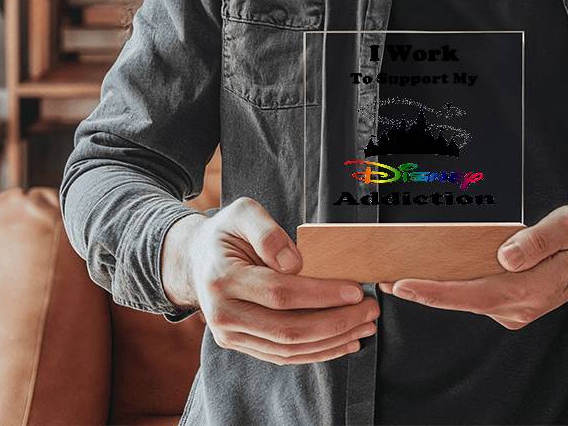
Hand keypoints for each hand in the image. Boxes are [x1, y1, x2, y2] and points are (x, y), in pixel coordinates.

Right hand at [163, 197, 379, 364]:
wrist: (197, 260)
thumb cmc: (227, 232)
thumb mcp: (242, 212)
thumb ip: (267, 231)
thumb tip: (295, 263)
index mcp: (223, 280)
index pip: (279, 294)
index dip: (320, 294)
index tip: (355, 290)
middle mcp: (223, 315)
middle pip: (287, 329)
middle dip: (335, 322)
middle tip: (370, 310)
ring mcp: (231, 336)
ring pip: (288, 349)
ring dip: (332, 341)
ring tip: (365, 326)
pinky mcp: (242, 345)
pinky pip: (283, 355)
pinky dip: (317, 352)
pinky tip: (344, 342)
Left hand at [378, 205, 567, 329]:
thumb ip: (538, 239)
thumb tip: (505, 254)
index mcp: (529, 289)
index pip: (472, 294)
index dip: (435, 291)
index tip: (404, 286)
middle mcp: (518, 306)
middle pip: (461, 300)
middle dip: (423, 291)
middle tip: (385, 279)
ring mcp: (514, 309)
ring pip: (466, 300)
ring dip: (435, 290)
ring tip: (401, 275)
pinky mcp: (511, 305)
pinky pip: (475, 297)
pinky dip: (453, 287)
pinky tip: (437, 274)